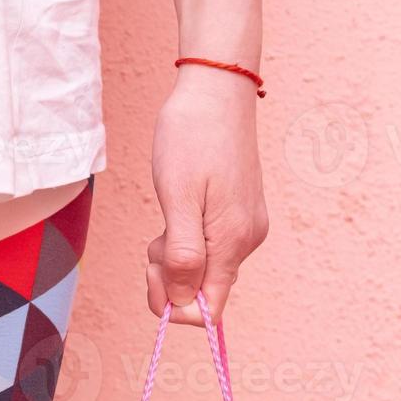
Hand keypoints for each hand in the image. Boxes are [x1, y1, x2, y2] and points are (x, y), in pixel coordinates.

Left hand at [146, 67, 269, 325]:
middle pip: (202, 290)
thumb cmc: (191, 138)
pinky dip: (185, 238)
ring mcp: (245, 228)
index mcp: (234, 241)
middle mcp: (247, 241)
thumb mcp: (178, 198)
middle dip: (169, 274)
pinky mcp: (238, 215)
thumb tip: (184, 301)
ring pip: (201, 268)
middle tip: (156, 235)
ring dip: (174, 253)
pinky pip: (207, 247)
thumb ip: (183, 254)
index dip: (176, 305)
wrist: (216, 90)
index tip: (154, 270)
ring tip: (169, 213)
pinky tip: (180, 207)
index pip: (210, 309)